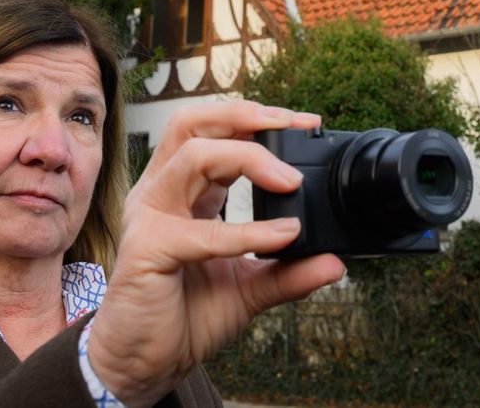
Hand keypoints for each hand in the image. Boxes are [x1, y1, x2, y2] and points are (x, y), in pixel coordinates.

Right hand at [86, 100, 344, 407]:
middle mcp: (162, 193)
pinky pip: (200, 231)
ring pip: (194, 157)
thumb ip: (288, 272)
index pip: (215, 133)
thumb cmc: (185, 317)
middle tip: (294, 127)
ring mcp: (151, 216)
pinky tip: (280, 236)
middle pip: (193, 124)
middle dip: (246, 116)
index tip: (308, 123)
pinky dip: (246, 231)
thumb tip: (334, 264)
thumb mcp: (249, 289)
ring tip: (290, 181)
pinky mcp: (147, 249)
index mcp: (184, 191)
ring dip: (248, 159)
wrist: (145, 363)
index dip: (259, 121)